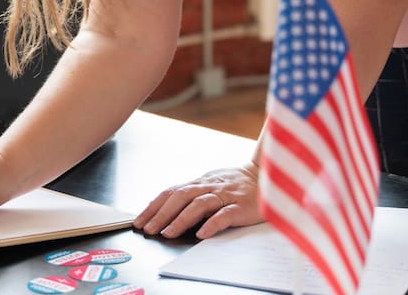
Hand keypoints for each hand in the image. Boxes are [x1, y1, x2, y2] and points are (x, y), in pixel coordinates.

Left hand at [134, 164, 262, 238]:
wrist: (267, 174)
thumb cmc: (236, 183)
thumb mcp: (212, 183)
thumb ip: (194, 194)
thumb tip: (166, 209)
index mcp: (200, 182)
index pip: (172, 191)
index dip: (154, 205)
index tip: (139, 220)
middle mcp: (210, 186)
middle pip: (181, 196)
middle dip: (161, 213)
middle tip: (148, 229)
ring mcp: (226, 195)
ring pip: (199, 204)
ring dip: (181, 219)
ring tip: (168, 233)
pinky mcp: (242, 206)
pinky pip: (225, 214)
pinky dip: (212, 223)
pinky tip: (201, 233)